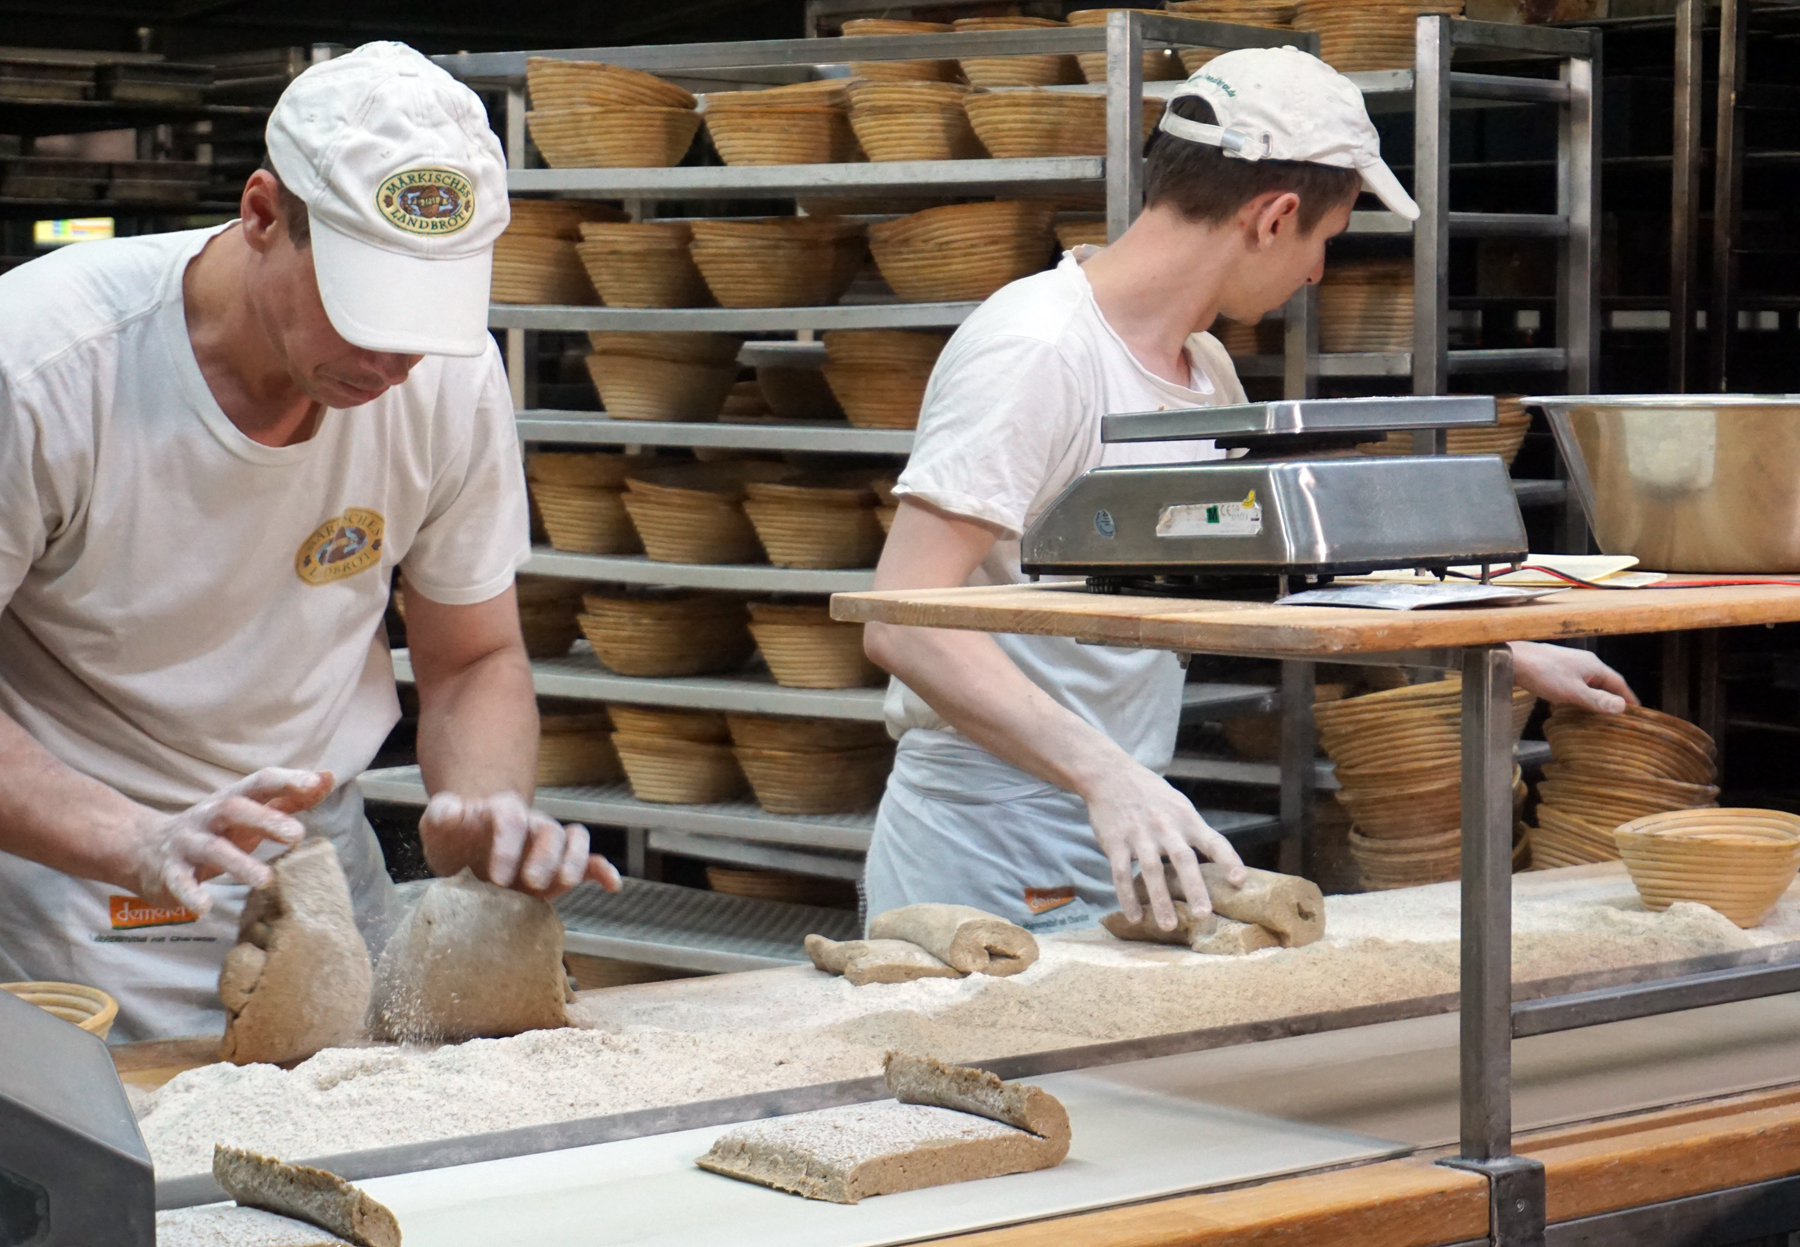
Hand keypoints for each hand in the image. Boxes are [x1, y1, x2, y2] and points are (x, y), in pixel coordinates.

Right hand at [128, 768, 332, 913]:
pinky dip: (190, 895)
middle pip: (235, 809)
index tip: (316, 783)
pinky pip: (179, 882)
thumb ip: (289, 797)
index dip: (287, 780)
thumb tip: (328, 776)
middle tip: (296, 835)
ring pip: (212, 849)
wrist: (144, 847)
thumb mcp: (250, 810)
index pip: (260, 782)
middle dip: (265, 819)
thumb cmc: (216, 829)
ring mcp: (188, 844)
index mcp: (233, 800)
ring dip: (238, 863)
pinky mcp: (169, 873)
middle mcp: (209, 817)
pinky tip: (205, 908)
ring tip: (265, 880)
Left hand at [419, 790, 621, 899]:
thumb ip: (442, 815)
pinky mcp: (561, 867)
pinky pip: (590, 862)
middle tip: (530, 884)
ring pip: (574, 840)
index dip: (508, 846)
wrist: (469, 847)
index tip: (497, 878)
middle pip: (549, 830)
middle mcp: (532, 824)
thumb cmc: (455, 838)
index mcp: (502, 812)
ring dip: (574, 861)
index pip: (511, 819)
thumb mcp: (438, 825)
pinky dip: (603, 870)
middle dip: (544, 857)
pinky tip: (613, 885)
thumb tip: (452, 811)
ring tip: (564, 883)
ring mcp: (549, 845)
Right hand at [1082, 762, 1246, 930]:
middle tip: (1203, 914)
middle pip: (1183, 859)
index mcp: (1186, 818)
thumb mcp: (1179, 805)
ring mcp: (1139, 835)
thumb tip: (1219, 862)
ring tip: (1168, 925)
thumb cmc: (1151, 795)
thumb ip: (1195, 832)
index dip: (1228, 860)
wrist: (1110, 776)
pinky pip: (1121, 873)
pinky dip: (1127, 897)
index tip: (1240, 880)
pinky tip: (1135, 916)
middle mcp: (1165, 827)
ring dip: (1160, 900)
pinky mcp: (1115, 842)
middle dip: (1194, 887)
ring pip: (1151, 870)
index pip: (1213, 840)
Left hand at [1509, 641, 1639, 714]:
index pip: (1619, 683)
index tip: (1637, 712)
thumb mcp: (1572, 691)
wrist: (1514, 659)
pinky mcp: (1555, 669)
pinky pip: (1574, 684)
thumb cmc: (1543, 673)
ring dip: (1594, 698)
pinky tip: (1572, 707)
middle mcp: (1585, 663)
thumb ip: (1596, 700)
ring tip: (1598, 715)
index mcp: (1594, 666)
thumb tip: (1621, 707)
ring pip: (1588, 684)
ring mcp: (1569, 665)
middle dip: (1612, 699)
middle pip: (1605, 682)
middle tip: (1619, 717)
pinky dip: (1578, 696)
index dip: (1628, 698)